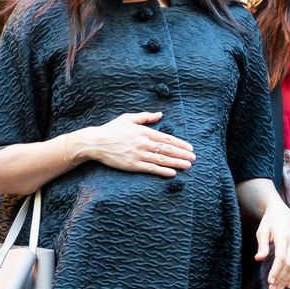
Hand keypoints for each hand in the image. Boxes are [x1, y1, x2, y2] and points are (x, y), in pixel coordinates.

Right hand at [64, 112, 195, 177]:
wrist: (96, 142)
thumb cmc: (112, 129)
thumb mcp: (128, 118)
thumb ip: (145, 117)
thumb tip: (160, 115)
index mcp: (143, 131)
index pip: (166, 138)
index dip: (180, 144)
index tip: (190, 148)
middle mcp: (143, 143)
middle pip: (167, 149)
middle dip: (182, 154)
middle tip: (193, 158)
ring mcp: (138, 155)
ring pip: (161, 159)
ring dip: (176, 163)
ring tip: (188, 166)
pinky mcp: (132, 165)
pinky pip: (150, 168)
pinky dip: (162, 171)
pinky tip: (172, 173)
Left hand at [255, 199, 289, 288]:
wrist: (281, 212)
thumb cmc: (268, 222)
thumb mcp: (262, 231)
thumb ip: (262, 245)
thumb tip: (258, 258)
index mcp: (283, 237)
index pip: (281, 258)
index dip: (276, 270)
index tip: (270, 280)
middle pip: (289, 265)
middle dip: (281, 278)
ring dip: (287, 279)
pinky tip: (288, 284)